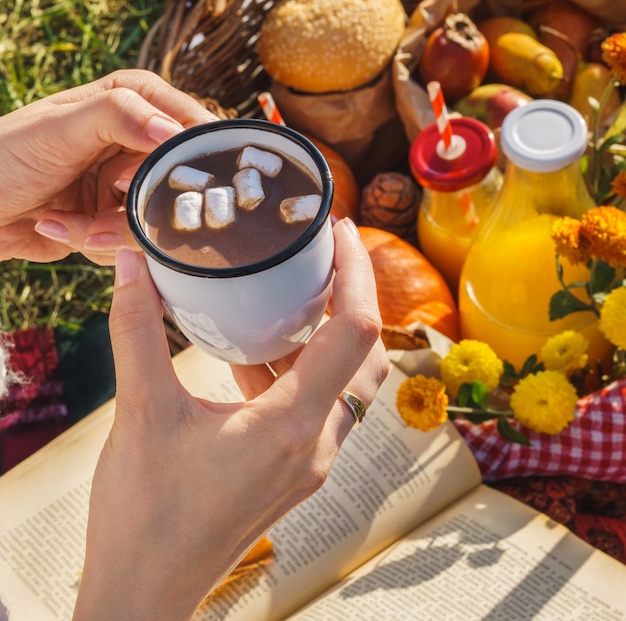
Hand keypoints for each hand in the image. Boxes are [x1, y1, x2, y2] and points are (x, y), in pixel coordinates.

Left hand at [0, 69, 216, 264]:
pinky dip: (101, 242)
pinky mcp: (124, 217)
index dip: (182, 157)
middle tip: (103, 204)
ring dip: (114, 230)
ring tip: (73, 221)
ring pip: (160, 219)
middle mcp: (142, 141)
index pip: (191, 126)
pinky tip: (64, 227)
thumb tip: (173, 131)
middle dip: (143, 205)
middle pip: (181, 182)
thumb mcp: (61, 128)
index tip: (150, 180)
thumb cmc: (8, 156)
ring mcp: (134, 182)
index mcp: (136, 101)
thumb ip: (118, 116)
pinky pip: (137, 241)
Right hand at [72, 218, 388, 619]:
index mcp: (291, 426)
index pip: (354, 332)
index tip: (342, 232)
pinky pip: (319, 406)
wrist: (147, 586)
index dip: (357, 273)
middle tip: (326, 256)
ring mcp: (311, 461)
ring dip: (329, 336)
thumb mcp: (141, 411)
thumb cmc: (146, 513)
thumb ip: (138, 329)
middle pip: (366, 355)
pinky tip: (261, 354)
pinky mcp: (296, 470)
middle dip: (353, 298)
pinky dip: (303, 370)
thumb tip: (136, 266)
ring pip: (348, 383)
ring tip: (293, 297)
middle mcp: (316, 444)